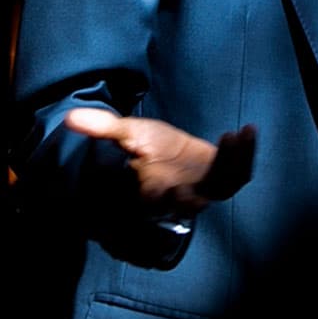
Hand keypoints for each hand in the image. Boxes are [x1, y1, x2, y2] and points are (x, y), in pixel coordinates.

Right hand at [62, 108, 256, 217]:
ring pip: (227, 183)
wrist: (167, 154)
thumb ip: (102, 128)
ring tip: (240, 134)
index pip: (163, 200)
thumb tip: (70, 118)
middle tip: (227, 143)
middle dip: (219, 171)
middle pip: (206, 193)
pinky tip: (247, 131)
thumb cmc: (146, 148)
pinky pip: (240, 173)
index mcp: (156, 194)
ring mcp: (208, 189)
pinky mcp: (225, 178)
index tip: (182, 177)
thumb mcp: (127, 134)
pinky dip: (245, 154)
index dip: (174, 194)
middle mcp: (185, 197)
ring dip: (238, 160)